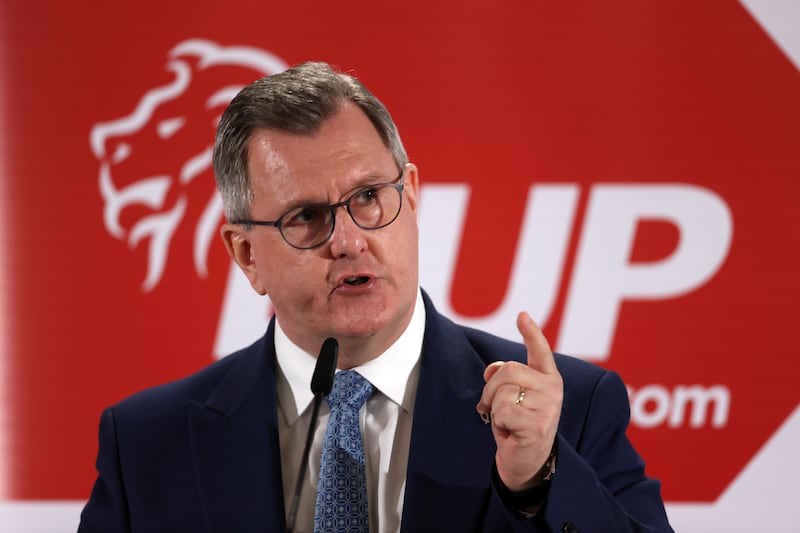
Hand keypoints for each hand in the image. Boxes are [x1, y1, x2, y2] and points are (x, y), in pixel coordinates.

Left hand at [476, 311, 562, 490]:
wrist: (527, 462)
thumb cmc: (517, 424)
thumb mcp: (512, 396)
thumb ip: (505, 377)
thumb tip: (491, 370)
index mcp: (548, 378)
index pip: (540, 351)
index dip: (531, 332)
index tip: (523, 315)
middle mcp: (552, 389)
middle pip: (508, 370)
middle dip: (491, 389)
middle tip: (493, 407)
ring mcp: (548, 407)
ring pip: (503, 392)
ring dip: (494, 408)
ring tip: (506, 422)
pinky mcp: (538, 424)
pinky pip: (502, 411)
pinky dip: (498, 423)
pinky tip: (510, 432)